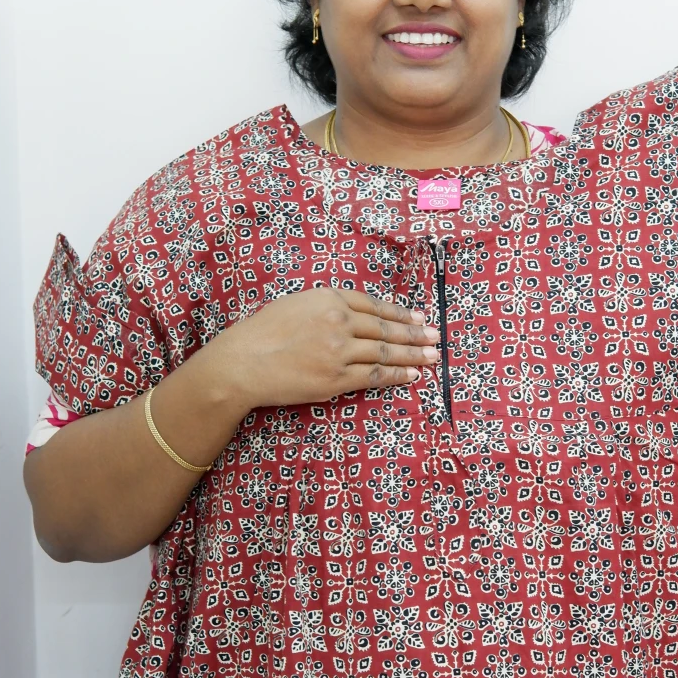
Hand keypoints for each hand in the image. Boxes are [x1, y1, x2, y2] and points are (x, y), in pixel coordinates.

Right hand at [212, 288, 439, 412]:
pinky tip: (410, 375)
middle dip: (415, 334)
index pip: (374, 305)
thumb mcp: (296, 304)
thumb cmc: (261, 333)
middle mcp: (338, 321)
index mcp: (328, 298)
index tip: (418, 317)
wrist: (242, 363)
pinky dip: (396, 375)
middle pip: (386, 328)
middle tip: (435, 337)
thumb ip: (326, 306)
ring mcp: (339, 352)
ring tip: (432, 357)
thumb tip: (356, 315)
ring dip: (413, 356)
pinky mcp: (336, 379)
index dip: (399, 313)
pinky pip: (374, 376)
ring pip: (385, 353)